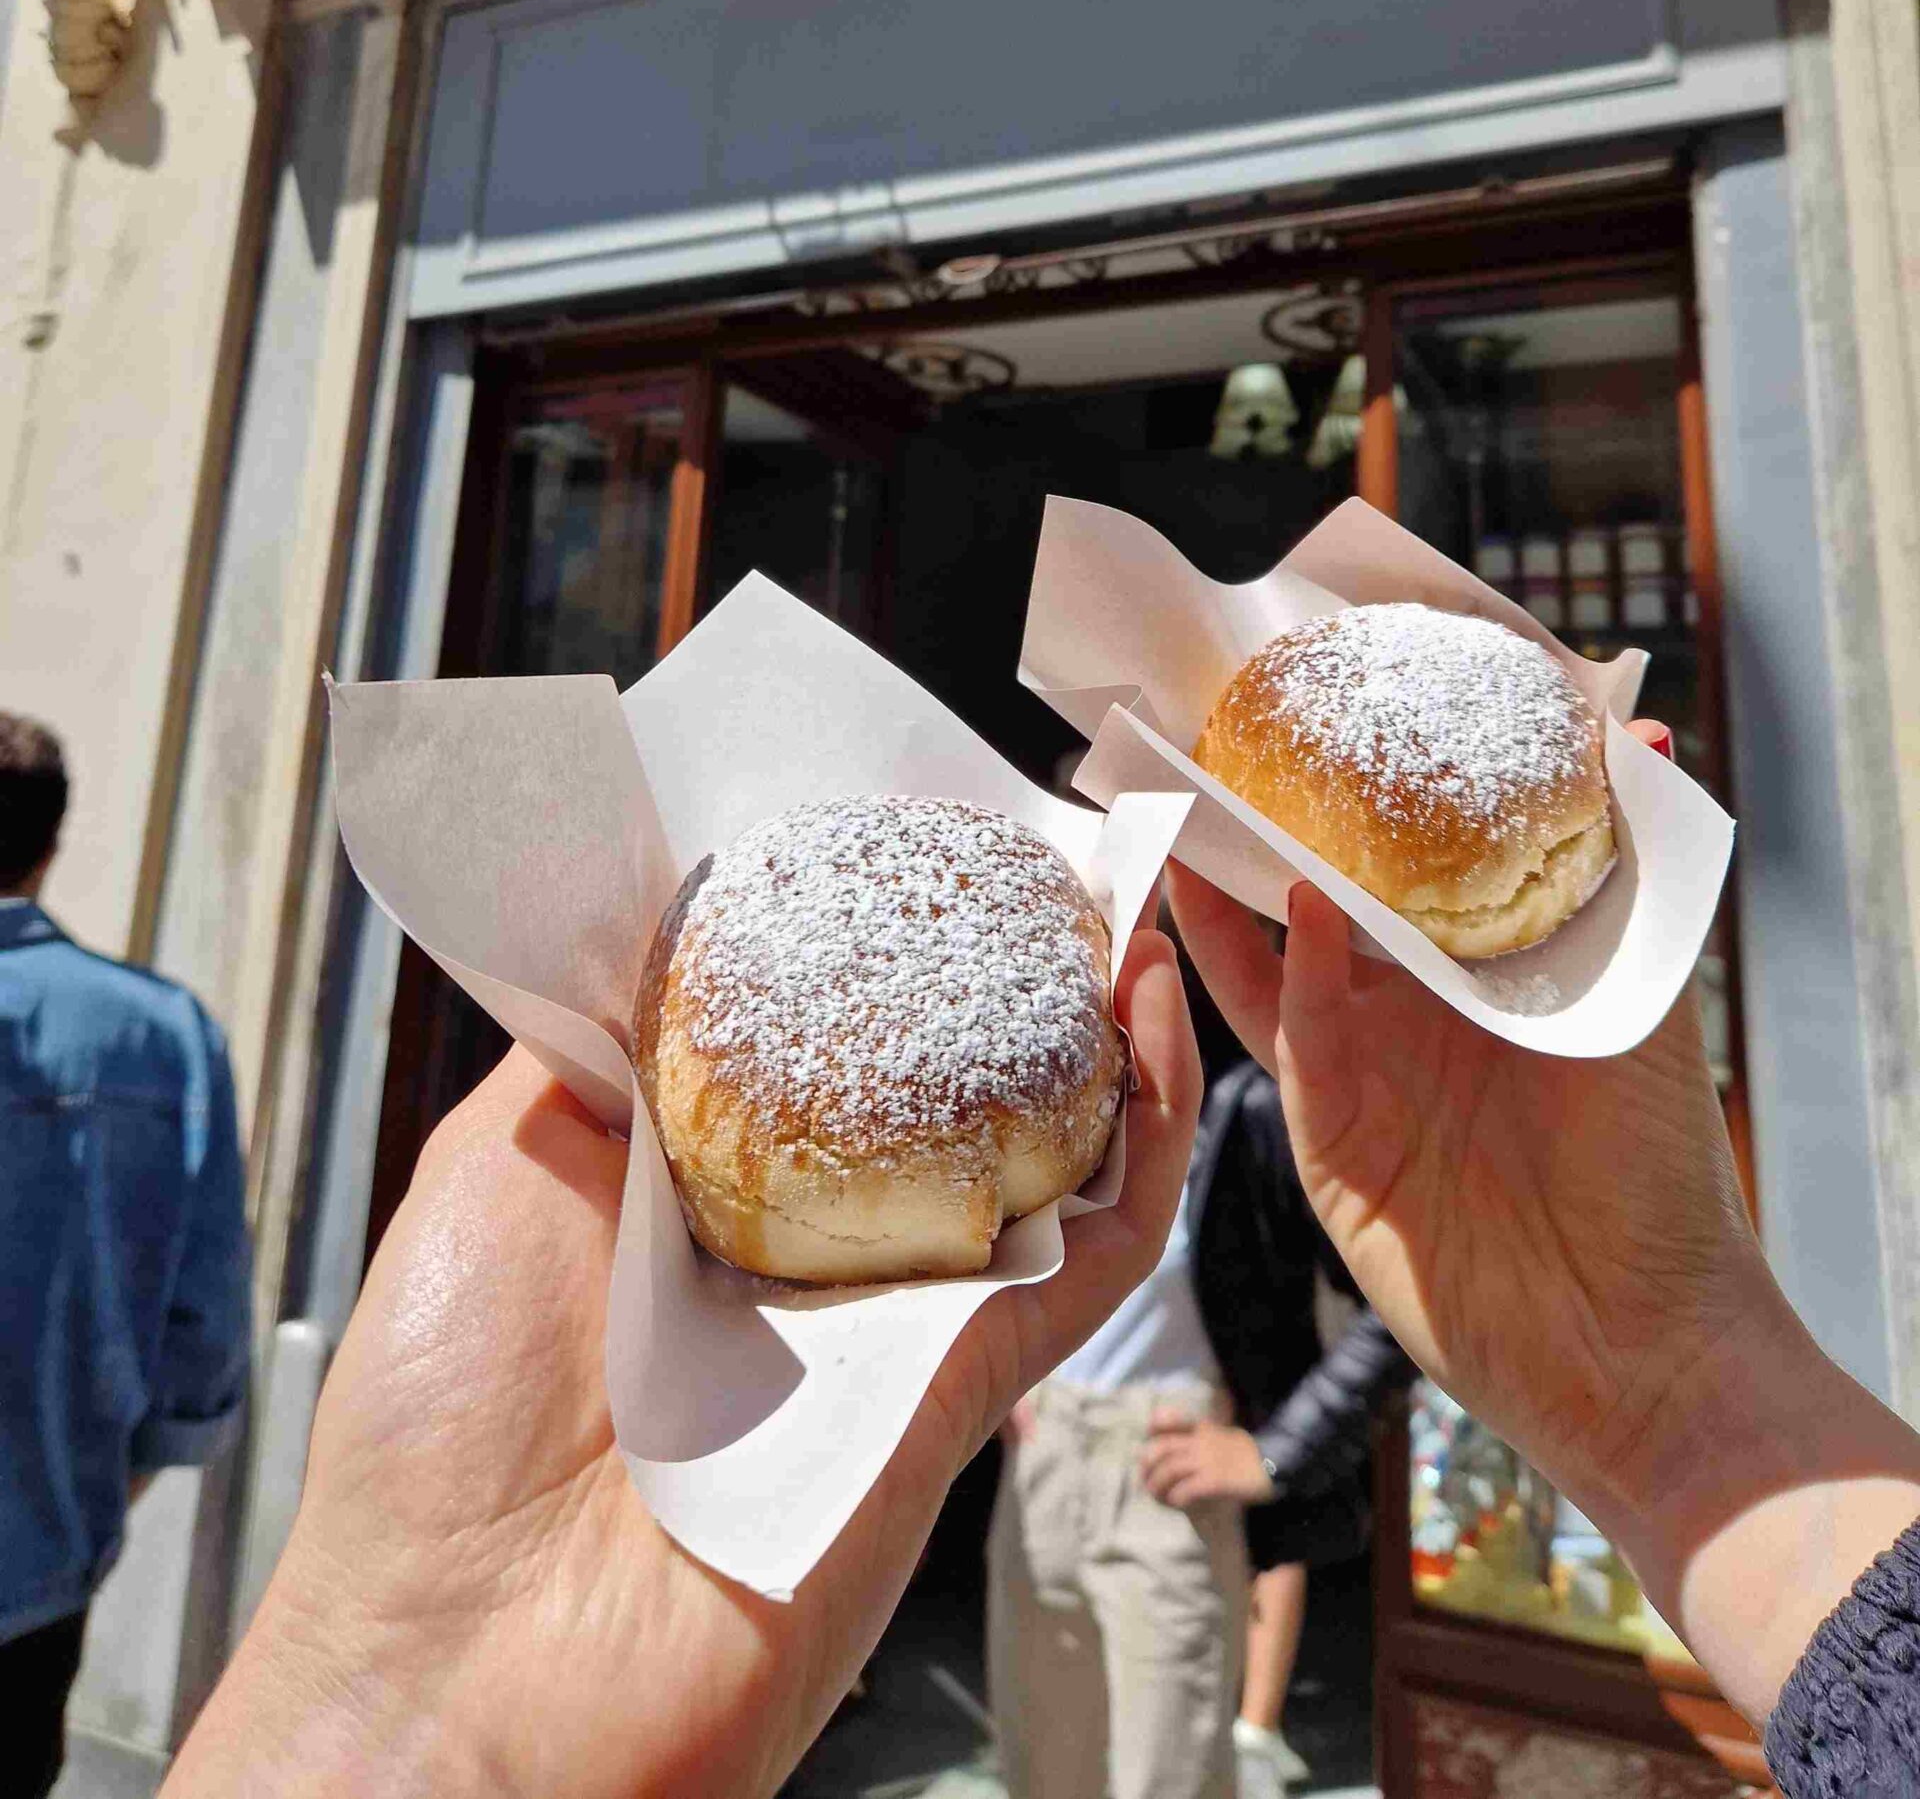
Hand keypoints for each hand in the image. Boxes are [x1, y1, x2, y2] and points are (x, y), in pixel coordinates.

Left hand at [165, 932, 1199, 1798]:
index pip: (831, 1034)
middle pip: (952, 1084)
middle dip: (1017, 970)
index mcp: (703, 1184)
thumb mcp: (500, 1161)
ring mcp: (899, 1313)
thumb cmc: (444, 1418)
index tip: (927, 830)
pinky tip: (1148, 1030)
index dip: (889, 931)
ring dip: (1104, 1032)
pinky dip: (1138, 1145)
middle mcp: (815, 1241)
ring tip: (1128, 913)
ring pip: (1045, 1153)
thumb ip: (600, 1047)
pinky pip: (1082, 1253)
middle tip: (1057, 854)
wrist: (470, 1666)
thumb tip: (667, 915)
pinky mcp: (966, 1384)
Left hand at [1139, 1408, 1273, 1507]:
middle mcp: (1201, 1441)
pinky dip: (1177, 1498)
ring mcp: (1208, 1460)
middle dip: (1148, 1468)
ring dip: (1158, 1487)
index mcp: (1203, 1429)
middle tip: (1147, 1484)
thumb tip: (1186, 1457)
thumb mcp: (1226, 1438)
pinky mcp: (1217, 1480)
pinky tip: (1178, 1504)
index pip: (1169, 1419)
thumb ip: (1207, 1442)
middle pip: (1161, 1449)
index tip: (1148, 1444)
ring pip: (1169, 1469)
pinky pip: (1187, 1488)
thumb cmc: (1251, 1457)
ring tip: (1160, 1499)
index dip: (1153, 1430)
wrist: (1278, 1465)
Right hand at [1167, 721, 1919, 1724]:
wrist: (1643, 1340)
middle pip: (1310, 908)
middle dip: (1259, 834)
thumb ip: (1624, 873)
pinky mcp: (1333, 1149)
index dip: (1354, 802)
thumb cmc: (1658, 1170)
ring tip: (1192, 816)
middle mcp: (1404, 1023)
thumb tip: (1639, 728)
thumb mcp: (1642, 996)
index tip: (1322, 714)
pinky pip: (1303, 1044)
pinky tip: (1302, 909)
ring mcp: (1360, 1084)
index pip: (1393, 872)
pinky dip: (1300, 975)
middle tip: (1216, 748)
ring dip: (1230, 899)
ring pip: (1274, 970)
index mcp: (1469, 982)